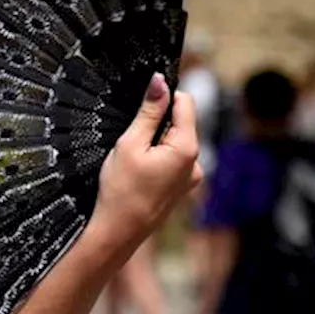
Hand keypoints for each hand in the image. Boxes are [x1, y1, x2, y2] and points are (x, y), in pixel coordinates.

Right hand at [91, 73, 201, 253]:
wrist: (119, 231)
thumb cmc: (120, 190)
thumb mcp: (130, 144)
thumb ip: (148, 112)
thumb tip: (160, 82)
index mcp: (187, 148)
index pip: (185, 103)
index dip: (162, 98)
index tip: (140, 104)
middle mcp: (196, 162)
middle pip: (180, 123)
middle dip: (156, 123)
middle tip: (130, 140)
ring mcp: (190, 176)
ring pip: (175, 141)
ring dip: (155, 141)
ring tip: (132, 159)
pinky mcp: (182, 187)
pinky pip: (172, 160)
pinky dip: (156, 157)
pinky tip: (138, 172)